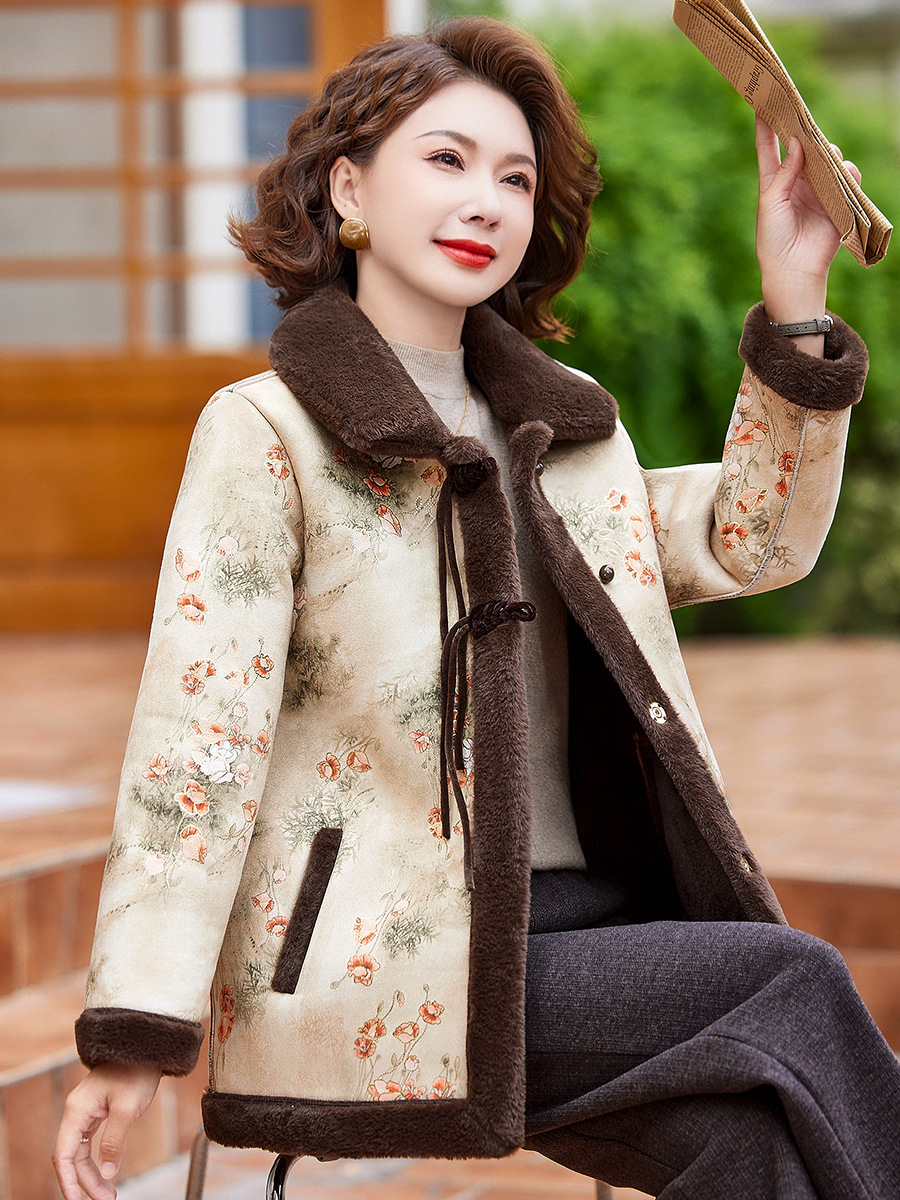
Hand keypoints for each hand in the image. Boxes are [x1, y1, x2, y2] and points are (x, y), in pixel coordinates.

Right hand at [52, 1062, 161, 1199]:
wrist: (147, 1047)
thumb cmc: (136, 1070)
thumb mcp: (127, 1108)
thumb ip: (115, 1142)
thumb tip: (108, 1173)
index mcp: (77, 1110)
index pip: (63, 1154)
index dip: (67, 1181)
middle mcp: (77, 1111)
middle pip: (73, 1156)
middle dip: (86, 1181)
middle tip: (106, 1198)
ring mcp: (87, 1111)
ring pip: (82, 1150)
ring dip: (93, 1173)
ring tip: (108, 1192)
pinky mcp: (99, 1110)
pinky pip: (91, 1141)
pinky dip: (98, 1158)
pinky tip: (108, 1169)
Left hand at [755, 114, 861, 327]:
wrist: (792, 272)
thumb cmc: (773, 241)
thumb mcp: (770, 204)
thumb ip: (784, 173)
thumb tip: (796, 142)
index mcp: (773, 181)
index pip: (768, 145)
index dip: (765, 122)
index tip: (760, 97)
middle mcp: (796, 181)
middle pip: (802, 145)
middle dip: (802, 128)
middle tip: (800, 112)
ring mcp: (817, 189)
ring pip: (827, 157)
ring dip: (826, 151)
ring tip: (823, 153)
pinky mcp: (836, 201)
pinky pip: (846, 178)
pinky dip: (846, 172)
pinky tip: (841, 172)